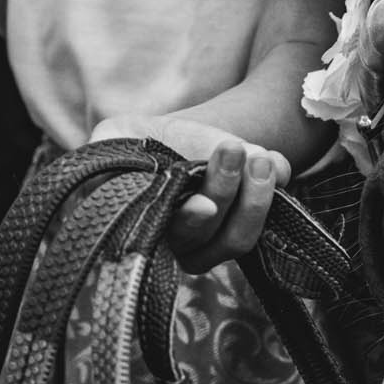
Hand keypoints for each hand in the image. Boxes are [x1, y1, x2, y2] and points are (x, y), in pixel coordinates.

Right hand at [89, 114, 290, 273]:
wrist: (173, 139)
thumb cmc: (135, 143)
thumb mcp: (112, 138)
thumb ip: (108, 151)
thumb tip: (119, 169)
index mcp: (144, 230)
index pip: (168, 239)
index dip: (188, 224)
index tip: (205, 205)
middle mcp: (181, 245)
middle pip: (209, 234)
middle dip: (224, 190)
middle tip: (231, 150)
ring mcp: (216, 238)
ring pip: (239, 237)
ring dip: (255, 196)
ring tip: (258, 157)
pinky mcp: (247, 219)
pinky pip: (270, 218)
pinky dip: (276, 189)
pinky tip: (275, 163)